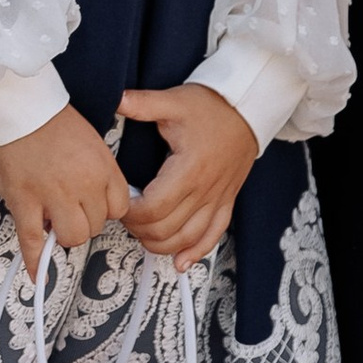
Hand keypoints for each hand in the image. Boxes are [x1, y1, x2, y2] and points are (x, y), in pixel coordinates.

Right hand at [0, 104, 131, 267]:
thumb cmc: (46, 114)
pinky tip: (38, 275)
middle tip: (68, 206)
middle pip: (96, 225)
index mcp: (103, 166)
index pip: (119, 207)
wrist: (11, 102)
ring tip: (52, 220)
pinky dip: (36, 261)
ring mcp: (53, 196)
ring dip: (64, 234)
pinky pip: (33, 241)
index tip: (93, 203)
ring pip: (72, 237)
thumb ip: (96, 168)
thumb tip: (92, 195)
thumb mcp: (88, 137)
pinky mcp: (23, 202)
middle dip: (84, 220)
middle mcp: (83, 185)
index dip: (105, 208)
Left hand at [119, 82, 256, 271]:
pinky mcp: (226, 202)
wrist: (249, 108)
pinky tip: (181, 263)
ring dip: (161, 244)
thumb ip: (141, 103)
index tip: (118, 203)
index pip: (155, 208)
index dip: (131, 213)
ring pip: (188, 239)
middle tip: (123, 216)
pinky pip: (214, 236)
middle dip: (138, 229)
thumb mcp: (174, 101)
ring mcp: (218, 199)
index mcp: (190, 169)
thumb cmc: (212, 105)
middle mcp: (206, 190)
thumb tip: (114, 99)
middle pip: (167, 229)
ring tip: (141, 235)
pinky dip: (196, 252)